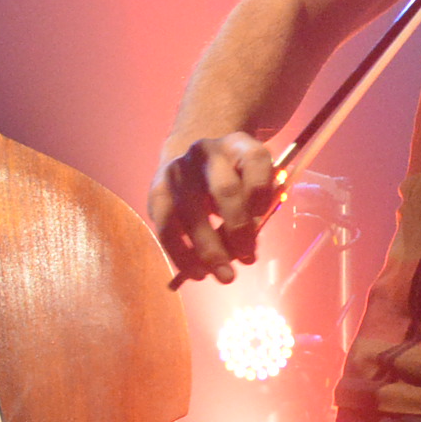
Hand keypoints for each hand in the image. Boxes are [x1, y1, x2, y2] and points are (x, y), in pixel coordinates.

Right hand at [151, 133, 281, 283]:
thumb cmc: (233, 180)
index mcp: (239, 145)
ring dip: (208, 250)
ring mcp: (179, 170)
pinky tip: (198, 273)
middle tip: (248, 260)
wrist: (192, 163)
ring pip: (191, 213)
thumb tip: (245, 254)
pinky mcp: (157, 191)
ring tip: (224, 276)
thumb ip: (255, 212)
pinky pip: (167, 228)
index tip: (263, 216)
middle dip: (238, 229)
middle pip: (225, 190)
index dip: (262, 189)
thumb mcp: (251, 185)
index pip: (256, 160)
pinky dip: (182, 255)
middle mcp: (207, 152)